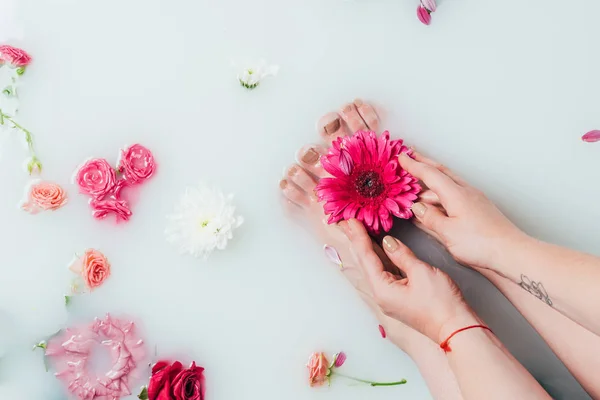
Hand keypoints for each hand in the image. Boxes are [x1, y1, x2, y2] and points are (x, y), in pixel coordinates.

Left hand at [340, 219, 472, 341]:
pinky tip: (377, 247)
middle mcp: (381, 294)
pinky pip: (384, 272)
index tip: (350, 220)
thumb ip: (402, 255)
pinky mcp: (399, 296)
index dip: (358, 236)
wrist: (456, 327)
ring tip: (356, 231)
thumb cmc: (441, 303)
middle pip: (364, 262)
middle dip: (355, 241)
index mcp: (382, 289)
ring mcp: (389, 296)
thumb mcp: (421, 272)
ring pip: (373, 266)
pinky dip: (380, 257)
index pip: (366, 256)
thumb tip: (388, 242)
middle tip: (345, 222)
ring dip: (366, 248)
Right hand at [399, 152, 526, 269]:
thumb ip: (429, 218)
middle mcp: (466, 192)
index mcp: (456, 195)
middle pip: (441, 171)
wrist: (512, 253)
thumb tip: (417, 208)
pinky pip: (455, 193)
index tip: (401, 157)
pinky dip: (442, 192)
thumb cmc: (483, 244)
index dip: (413, 165)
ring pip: (449, 182)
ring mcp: (474, 199)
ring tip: (418, 183)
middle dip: (424, 162)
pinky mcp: (478, 208)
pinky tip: (437, 201)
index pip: (430, 174)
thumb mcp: (448, 233)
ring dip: (432, 179)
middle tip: (410, 155)